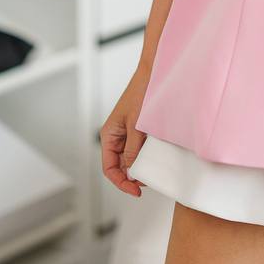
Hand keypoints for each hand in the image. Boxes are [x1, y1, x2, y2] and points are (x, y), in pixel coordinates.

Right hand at [100, 64, 150, 197]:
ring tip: (151, 172)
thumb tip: (131, 170)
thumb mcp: (136, 125)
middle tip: (146, 183)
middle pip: (118, 166)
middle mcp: (115, 135)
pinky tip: (154, 158)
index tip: (136, 191)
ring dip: (138, 167)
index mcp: (109, 135)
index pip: (109, 168)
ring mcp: (126, 132)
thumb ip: (132, 149)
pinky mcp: (137, 128)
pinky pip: (138, 148)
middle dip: (130, 177)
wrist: (154, 72)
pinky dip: (144, 156)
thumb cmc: (141, 92)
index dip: (121, 182)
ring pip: (128, 158)